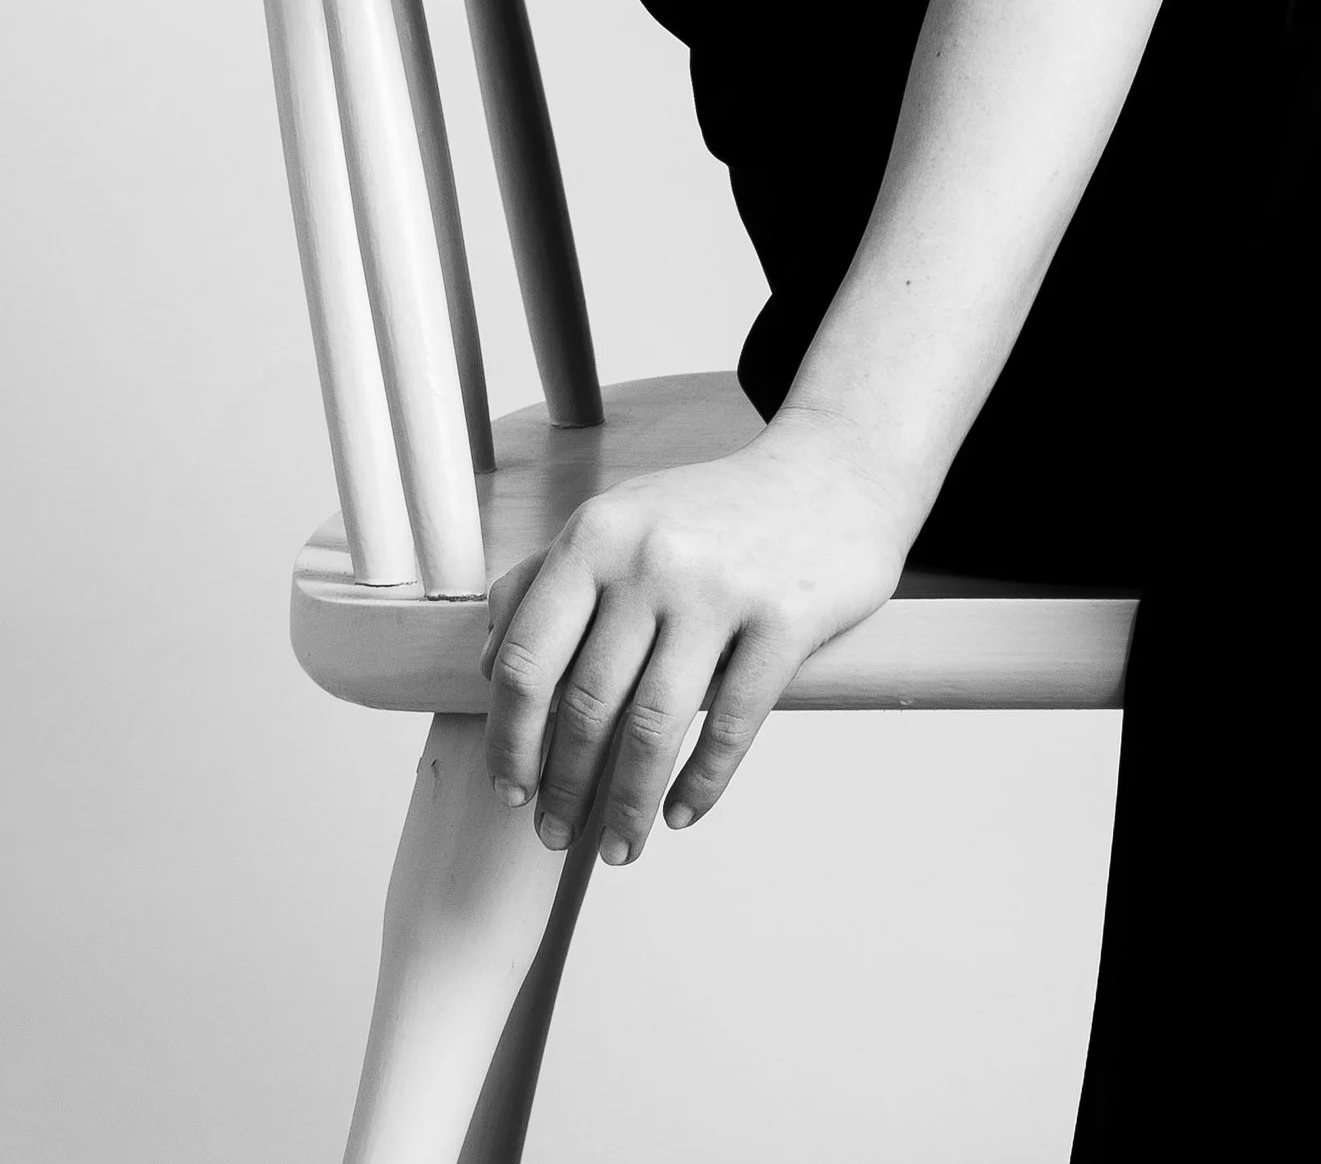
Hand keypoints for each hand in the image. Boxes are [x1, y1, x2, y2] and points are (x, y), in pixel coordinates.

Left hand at [479, 419, 915, 863]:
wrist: (834, 472)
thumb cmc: (715, 510)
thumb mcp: (621, 517)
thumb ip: (546, 578)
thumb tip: (486, 663)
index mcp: (598, 535)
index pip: (526, 657)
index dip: (509, 738)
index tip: (510, 788)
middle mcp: (651, 559)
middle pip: (585, 703)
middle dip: (564, 787)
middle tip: (554, 834)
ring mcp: (720, 589)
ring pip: (653, 727)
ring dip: (625, 805)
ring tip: (617, 847)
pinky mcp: (785, 618)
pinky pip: (731, 723)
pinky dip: (700, 783)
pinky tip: (680, 813)